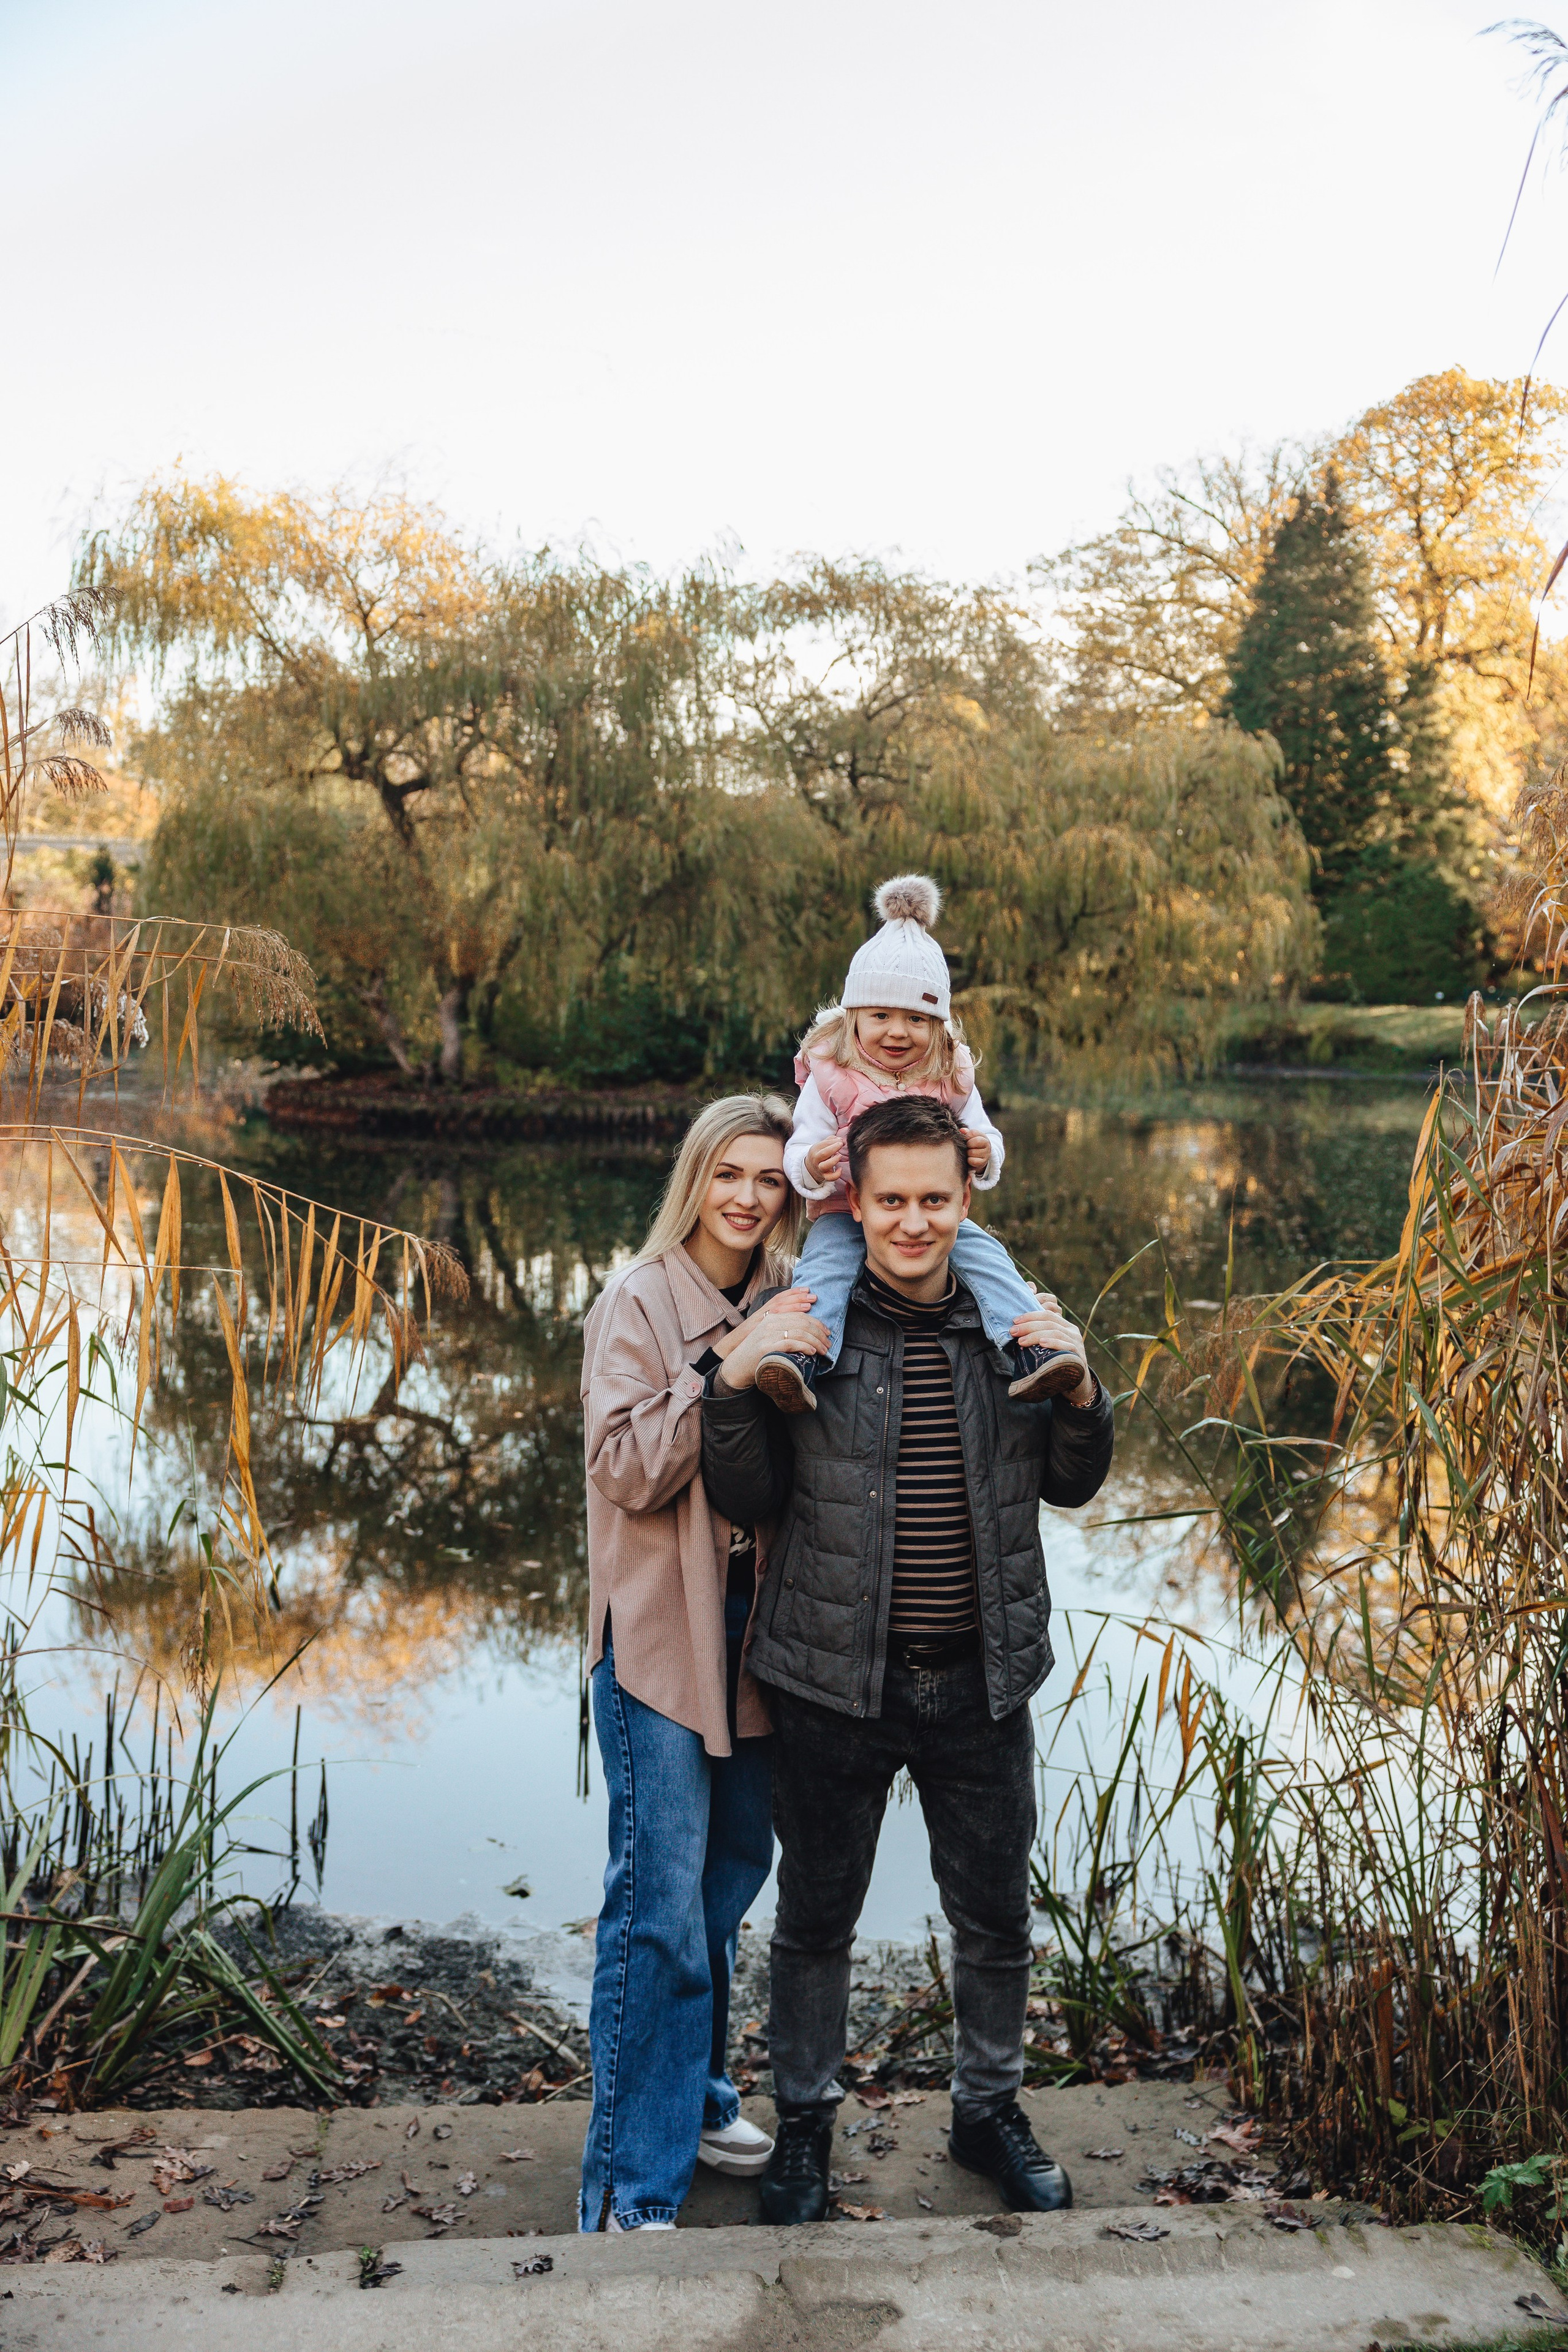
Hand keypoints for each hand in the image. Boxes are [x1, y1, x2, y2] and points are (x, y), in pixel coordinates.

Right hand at [709, 1286, 816, 1360]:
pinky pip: (791, 1343)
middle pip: (802, 1323)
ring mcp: (767, 1334)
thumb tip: (807, 1333)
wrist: (736, 1366)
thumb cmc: (756, 1354)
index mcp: (772, 1317)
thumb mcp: (768, 1336)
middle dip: (819, 1333)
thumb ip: (783, 1330)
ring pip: (800, 1333)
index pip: (800, 1315)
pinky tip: (812, 1352)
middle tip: (828, 1343)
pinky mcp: (766, 1347)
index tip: (826, 1332)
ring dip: (816, 1342)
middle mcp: (770, 1323)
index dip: (816, 1323)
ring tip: (823, 1350)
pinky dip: (805, 1347)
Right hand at [805, 1135, 847, 1185]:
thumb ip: (831, 1140)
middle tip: (841, 1144)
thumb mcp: (822, 1145)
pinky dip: (836, 1174)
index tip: (841, 1140)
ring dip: (834, 1160)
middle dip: (834, 1148)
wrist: (812, 1167)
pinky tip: (840, 1169)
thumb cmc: (820, 1153)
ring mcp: (820, 1168)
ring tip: (840, 1155)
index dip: (834, 1141)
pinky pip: (830, 1178)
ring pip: (824, 1166)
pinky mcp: (825, 1176)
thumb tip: (841, 1140)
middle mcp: (816, 1159)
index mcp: (815, 1150)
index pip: (823, 1144)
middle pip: (823, 1154)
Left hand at [960, 1125, 991, 1174]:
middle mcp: (987, 1145)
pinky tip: (970, 1159)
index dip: (967, 1136)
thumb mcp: (971, 1138)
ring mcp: (986, 1154)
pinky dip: (969, 1160)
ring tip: (969, 1153)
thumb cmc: (972, 1146)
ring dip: (968, 1153)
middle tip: (968, 1147)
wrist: (979, 1158)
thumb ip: (966, 1133)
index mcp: (984, 1137)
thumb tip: (962, 1130)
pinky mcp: (983, 1163)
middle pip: (972, 1142)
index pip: (973, 1133)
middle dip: (968, 1145)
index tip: (966, 1139)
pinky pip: (972, 1161)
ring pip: (972, 1152)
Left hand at [1011, 1289, 1094, 1406]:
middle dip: (1029, 1325)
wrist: (1075, 1383)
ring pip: (1055, 1332)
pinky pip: (1066, 1346)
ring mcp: (1077, 1342)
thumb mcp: (1049, 1347)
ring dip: (1036, 1335)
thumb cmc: (1056, 1363)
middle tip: (1013, 1331)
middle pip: (1049, 1322)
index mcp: (1065, 1325)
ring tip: (1021, 1341)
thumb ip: (1039, 1337)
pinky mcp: (1078, 1355)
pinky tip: (1042, 1343)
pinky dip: (1053, 1343)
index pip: (1047, 1314)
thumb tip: (1015, 1331)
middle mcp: (1072, 1331)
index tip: (1014, 1321)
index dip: (1030, 1316)